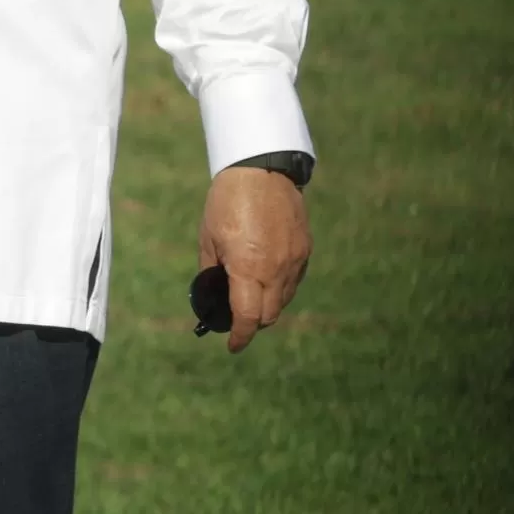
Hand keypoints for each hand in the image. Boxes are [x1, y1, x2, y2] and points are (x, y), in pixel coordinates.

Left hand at [196, 163, 311, 353]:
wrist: (261, 168)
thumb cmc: (227, 202)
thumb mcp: (208, 238)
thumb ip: (210, 271)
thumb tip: (209, 295)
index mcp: (248, 268)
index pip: (248, 318)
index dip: (239, 336)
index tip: (232, 345)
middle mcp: (276, 269)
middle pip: (268, 315)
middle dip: (252, 323)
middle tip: (237, 318)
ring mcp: (295, 260)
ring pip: (284, 300)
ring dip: (267, 305)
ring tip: (250, 296)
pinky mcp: (305, 249)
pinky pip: (294, 280)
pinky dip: (280, 288)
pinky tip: (266, 277)